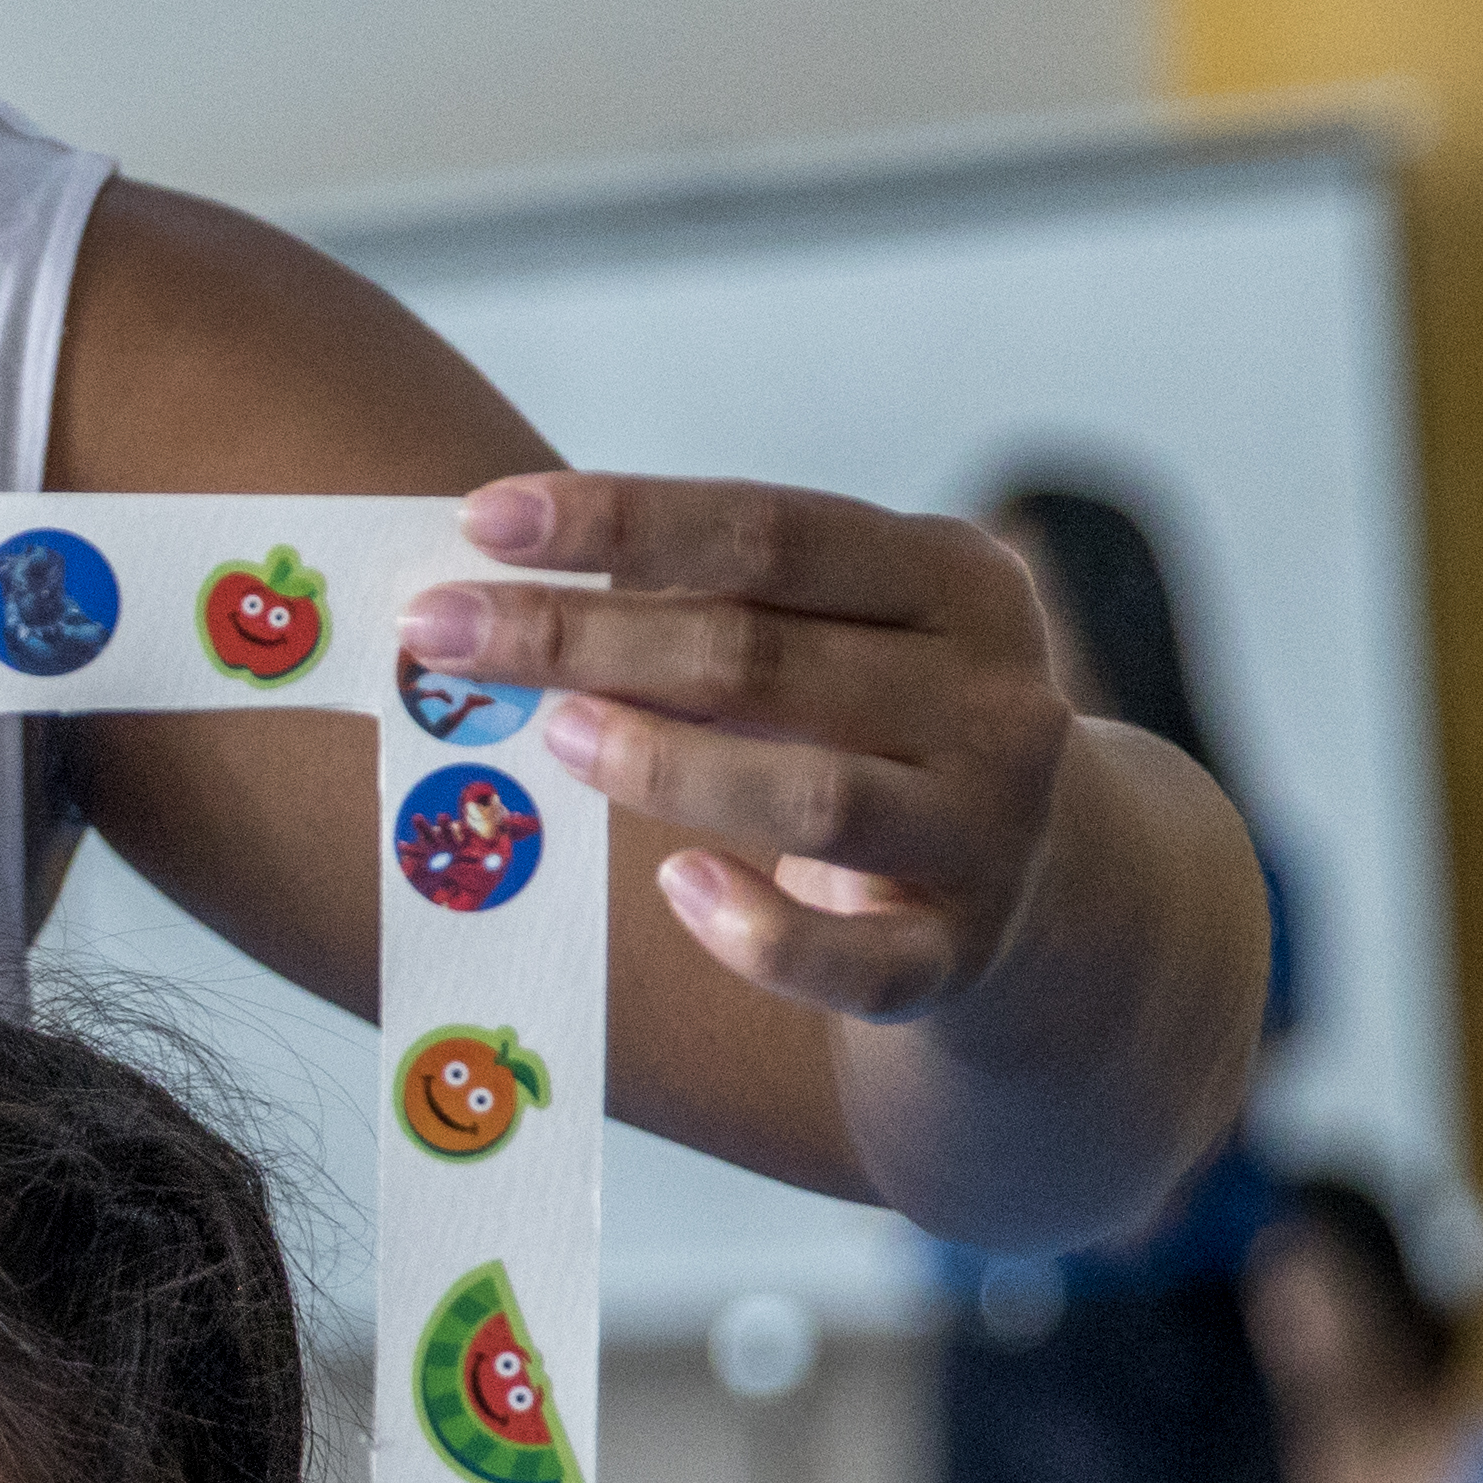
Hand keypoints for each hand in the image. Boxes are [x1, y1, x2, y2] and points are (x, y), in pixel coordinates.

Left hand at [401, 474, 1073, 1023]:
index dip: (623, 519)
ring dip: (664, 764)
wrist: (1041, 883)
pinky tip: (676, 889)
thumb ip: (702, 613)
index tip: (481, 517)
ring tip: (547, 735)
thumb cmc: (874, 726)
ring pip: (812, 799)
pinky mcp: (958, 956)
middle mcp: (990, 699)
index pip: (771, 532)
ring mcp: (985, 832)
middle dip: (583, 638)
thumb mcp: (832, 640)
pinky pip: (854, 964)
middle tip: (440, 632)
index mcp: (956, 581)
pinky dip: (762, 935)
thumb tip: (492, 600)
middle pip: (764, 656)